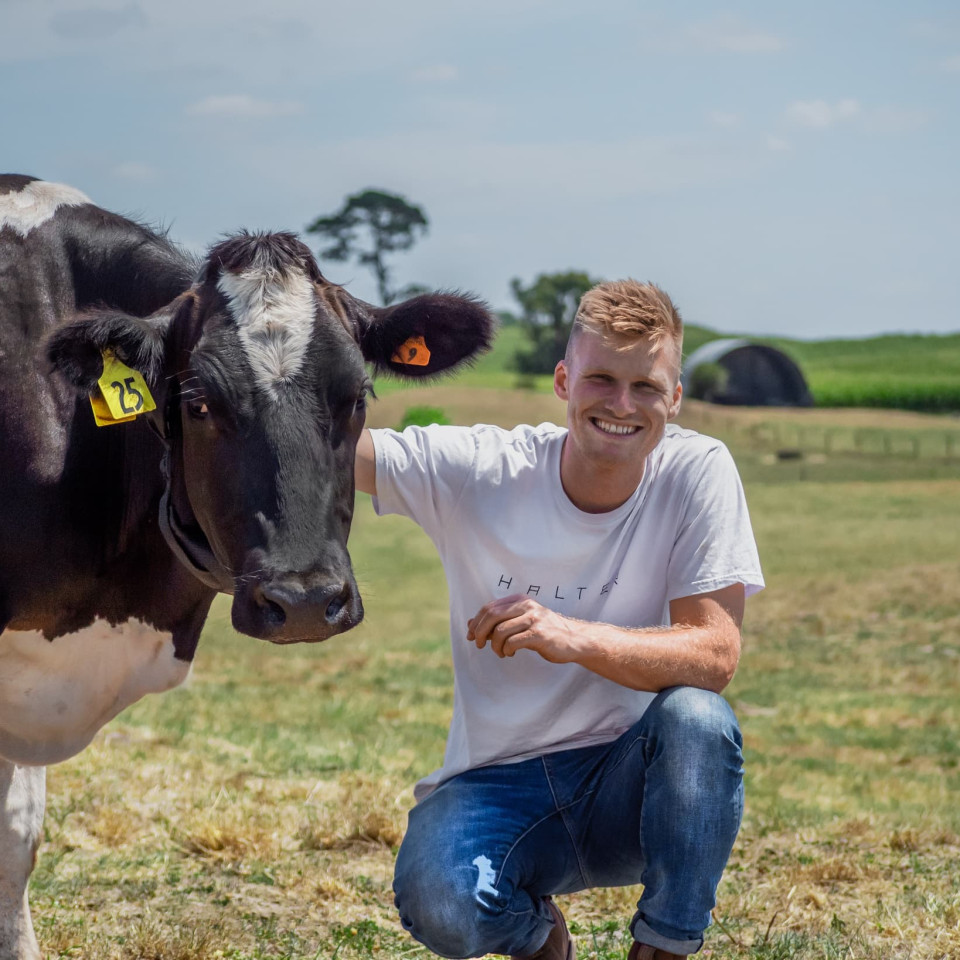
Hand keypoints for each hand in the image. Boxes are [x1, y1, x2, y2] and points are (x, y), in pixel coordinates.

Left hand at [466, 594, 580, 662]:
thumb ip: (496, 623)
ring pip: (500, 630)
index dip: (476, 622)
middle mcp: (526, 606)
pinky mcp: (539, 634)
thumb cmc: (544, 632)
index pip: (489, 607)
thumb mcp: (519, 623)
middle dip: (479, 632)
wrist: (574, 640)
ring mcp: (534, 619)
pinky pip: (513, 642)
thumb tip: (470, 624)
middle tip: (478, 645)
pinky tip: (510, 654)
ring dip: (495, 646)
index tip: (470, 636)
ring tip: (500, 653)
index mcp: (520, 600)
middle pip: (491, 615)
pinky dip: (506, 650)